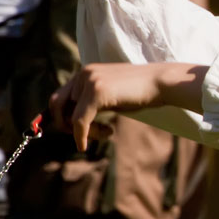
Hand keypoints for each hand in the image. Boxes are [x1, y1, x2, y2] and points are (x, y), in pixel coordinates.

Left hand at [49, 62, 205, 149]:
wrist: (161, 82)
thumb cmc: (141, 92)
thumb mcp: (111, 95)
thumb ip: (92, 101)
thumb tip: (74, 121)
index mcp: (85, 73)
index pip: (60, 97)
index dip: (63, 118)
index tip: (79, 131)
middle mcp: (83, 74)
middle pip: (57, 105)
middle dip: (66, 125)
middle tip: (89, 135)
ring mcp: (89, 81)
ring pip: (69, 116)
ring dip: (83, 132)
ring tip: (106, 132)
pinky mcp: (97, 93)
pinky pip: (79, 121)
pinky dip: (80, 136)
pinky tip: (84, 145)